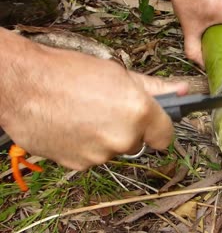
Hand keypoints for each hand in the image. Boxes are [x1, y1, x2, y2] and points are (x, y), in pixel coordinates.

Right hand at [0, 29, 187, 169]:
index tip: (152, 124)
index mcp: (139, 112)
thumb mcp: (118, 73)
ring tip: (84, 114)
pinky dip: (85, 146)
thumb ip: (154, 87)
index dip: (159, 128)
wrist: (23, 84)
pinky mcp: (79, 165)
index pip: (166, 136)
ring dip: (104, 137)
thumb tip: (181, 90)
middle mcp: (124, 137)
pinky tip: (71, 126)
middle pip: (137, 142)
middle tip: (107, 109)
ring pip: (113, 150)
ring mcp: (100, 154)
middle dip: (128, 129)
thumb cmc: (69, 72)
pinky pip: (92, 157)